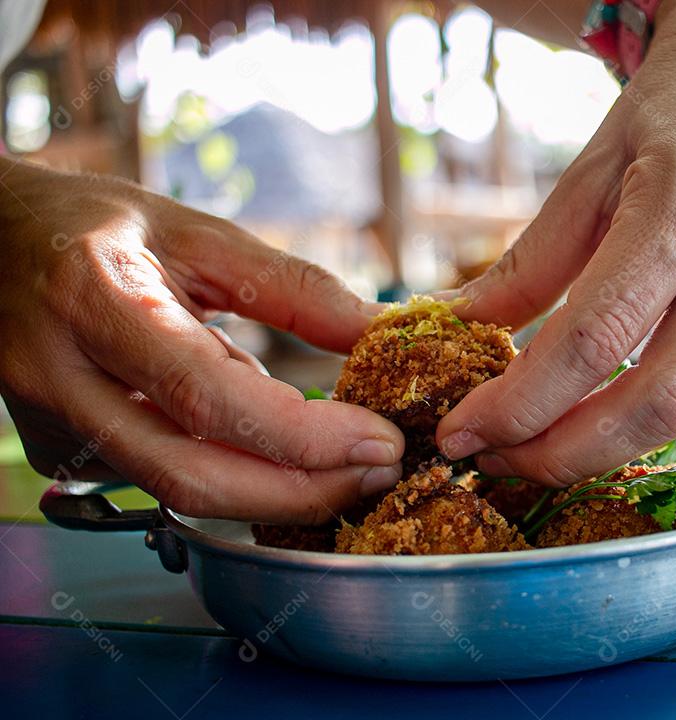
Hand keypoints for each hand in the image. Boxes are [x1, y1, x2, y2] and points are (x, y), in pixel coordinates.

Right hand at [0, 158, 402, 521]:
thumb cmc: (92, 224)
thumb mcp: (195, 233)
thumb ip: (291, 286)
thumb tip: (380, 329)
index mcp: (95, 298)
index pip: (207, 396)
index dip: (303, 437)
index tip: (378, 441)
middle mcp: (61, 375)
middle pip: (191, 475)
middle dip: (301, 491)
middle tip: (377, 471)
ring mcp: (51, 424)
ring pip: (177, 492)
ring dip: (276, 493)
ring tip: (348, 466)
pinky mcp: (61, 450)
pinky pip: (162, 478)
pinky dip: (234, 475)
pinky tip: (282, 456)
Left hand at [436, 0, 675, 484]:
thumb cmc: (673, 112)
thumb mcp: (590, 170)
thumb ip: (530, 262)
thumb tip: (456, 327)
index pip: (595, 335)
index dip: (521, 403)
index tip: (466, 433)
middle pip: (667, 392)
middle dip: (570, 450)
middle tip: (509, 459)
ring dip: (674, 438)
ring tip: (615, 419)